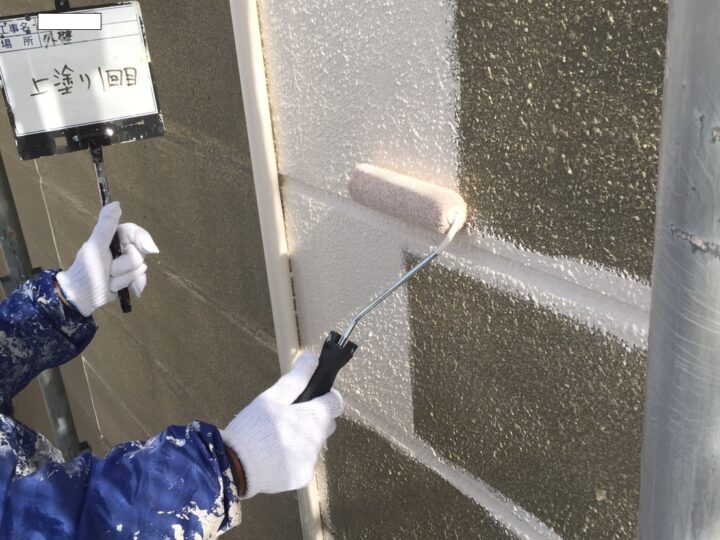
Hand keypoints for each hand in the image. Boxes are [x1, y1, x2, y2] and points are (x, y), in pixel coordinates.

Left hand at [56, 202, 158, 315]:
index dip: (145, 240)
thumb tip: (117, 204)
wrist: (83, 296)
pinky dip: (135, 285)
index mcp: (114, 237)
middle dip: (126, 265)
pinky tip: (131, 290)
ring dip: (124, 277)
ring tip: (110, 280)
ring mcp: (127, 264)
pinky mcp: (129, 278)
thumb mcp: (96, 245)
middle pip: (140, 253)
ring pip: (140, 268)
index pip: (137, 233)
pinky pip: (142, 279)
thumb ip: (107, 224)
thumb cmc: (87, 270)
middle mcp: (122, 249)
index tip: (151, 250)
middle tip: (110, 269)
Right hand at [221, 352, 342, 497]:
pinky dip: (293, 457)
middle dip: (312, 418)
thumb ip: (297, 378)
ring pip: (314, 443)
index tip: (309, 397)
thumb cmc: (254, 428)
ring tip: (275, 437)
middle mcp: (318, 440)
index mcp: (314, 418)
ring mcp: (310, 460)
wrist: (235, 467)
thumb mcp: (272, 397)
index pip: (336, 403)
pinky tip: (274, 455)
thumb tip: (313, 359)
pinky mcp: (301, 477)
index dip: (325, 397)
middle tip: (286, 417)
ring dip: (302, 438)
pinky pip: (303, 462)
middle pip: (326, 423)